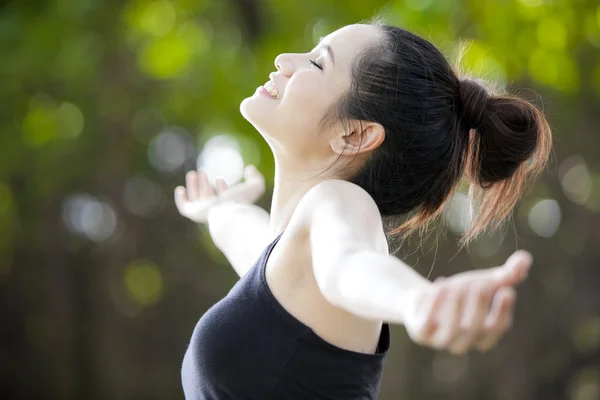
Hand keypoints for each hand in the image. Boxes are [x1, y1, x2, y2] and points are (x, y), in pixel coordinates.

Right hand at [174, 164, 265, 222]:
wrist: (230, 214)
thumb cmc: (243, 202)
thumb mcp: (255, 186)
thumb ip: (256, 176)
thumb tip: (250, 168)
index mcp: (230, 207)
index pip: (224, 198)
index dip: (222, 188)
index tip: (220, 178)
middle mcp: (217, 210)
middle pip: (209, 198)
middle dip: (205, 185)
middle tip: (202, 171)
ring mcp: (205, 212)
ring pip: (197, 199)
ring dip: (194, 186)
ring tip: (192, 173)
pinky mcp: (194, 214)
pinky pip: (184, 208)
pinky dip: (181, 199)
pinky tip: (180, 189)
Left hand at [403, 250, 532, 354]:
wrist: (424, 298)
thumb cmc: (461, 294)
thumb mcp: (484, 283)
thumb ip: (507, 275)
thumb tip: (526, 257)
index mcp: (484, 335)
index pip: (498, 327)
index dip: (503, 310)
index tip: (507, 289)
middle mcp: (464, 343)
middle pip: (474, 327)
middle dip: (477, 303)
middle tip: (476, 282)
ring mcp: (441, 341)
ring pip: (452, 329)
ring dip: (456, 304)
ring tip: (456, 283)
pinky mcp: (421, 333)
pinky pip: (427, 324)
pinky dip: (434, 304)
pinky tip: (441, 283)